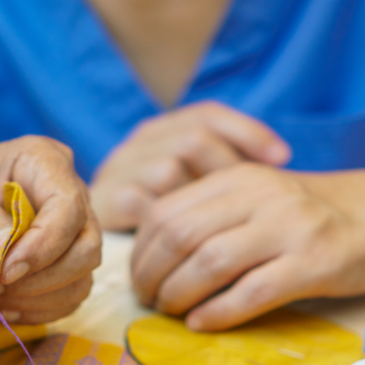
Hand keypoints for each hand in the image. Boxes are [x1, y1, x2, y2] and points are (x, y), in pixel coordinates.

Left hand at [0, 136, 101, 324]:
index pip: (68, 206)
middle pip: (87, 246)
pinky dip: (40, 310)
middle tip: (0, 285)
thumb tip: (2, 250)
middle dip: (45, 276)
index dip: (43, 244)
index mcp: (44, 162)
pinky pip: (70, 298)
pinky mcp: (64, 266)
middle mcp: (68, 195)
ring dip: (41, 298)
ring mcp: (70, 234)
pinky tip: (6, 305)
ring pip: (83, 277)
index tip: (6, 268)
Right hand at [90, 101, 290, 230]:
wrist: (81, 238)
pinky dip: (174, 227)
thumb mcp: (189, 186)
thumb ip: (219, 171)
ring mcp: (119, 169)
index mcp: (160, 132)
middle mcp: (137, 143)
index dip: (248, 132)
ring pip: (170, 170)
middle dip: (225, 169)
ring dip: (197, 203)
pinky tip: (192, 248)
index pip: (208, 115)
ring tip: (220, 230)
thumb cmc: (158, 221)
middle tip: (249, 205)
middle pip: (193, 139)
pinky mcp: (107, 202)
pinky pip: (148, 207)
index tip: (283, 159)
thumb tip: (281, 161)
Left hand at [131, 163, 364, 330]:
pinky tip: (203, 323)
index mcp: (238, 178)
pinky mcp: (314, 263)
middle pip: (180, 238)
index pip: (166, 213)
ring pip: (210, 263)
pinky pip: (251, 292)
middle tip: (149, 302)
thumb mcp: (259, 197)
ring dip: (179, 296)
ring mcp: (289, 228)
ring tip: (172, 313)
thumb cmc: (312, 214)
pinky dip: (218, 313)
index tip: (138, 279)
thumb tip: (153, 260)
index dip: (141, 252)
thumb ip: (213, 216)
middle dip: (152, 277)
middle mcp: (260, 197)